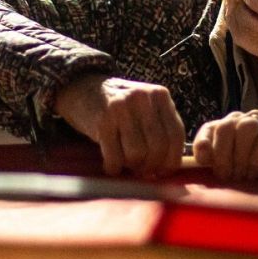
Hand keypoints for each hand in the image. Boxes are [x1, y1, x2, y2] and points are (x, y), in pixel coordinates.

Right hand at [54, 74, 184, 176]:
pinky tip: (110, 165)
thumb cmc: (118, 106)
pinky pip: (114, 157)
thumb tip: (170, 167)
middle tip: (140, 170)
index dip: (171, 160)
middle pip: (158, 147)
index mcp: (160, 95)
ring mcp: (122, 107)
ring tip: (124, 163)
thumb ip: (160, 128)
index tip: (161, 171)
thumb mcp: (145, 108)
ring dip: (131, 167)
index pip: (176, 135)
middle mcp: (143, 98)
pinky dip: (113, 168)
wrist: (81, 87)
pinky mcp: (102, 120)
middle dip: (150, 166)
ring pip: (137, 154)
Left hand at [192, 110, 257, 180]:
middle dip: (224, 154)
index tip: (207, 165)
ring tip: (242, 176)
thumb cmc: (249, 175)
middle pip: (229, 125)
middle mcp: (248, 119)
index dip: (206, 146)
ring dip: (242, 156)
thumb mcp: (225, 167)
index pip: (211, 128)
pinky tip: (255, 172)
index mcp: (230, 125)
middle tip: (227, 177)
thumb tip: (202, 152)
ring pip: (248, 127)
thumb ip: (208, 157)